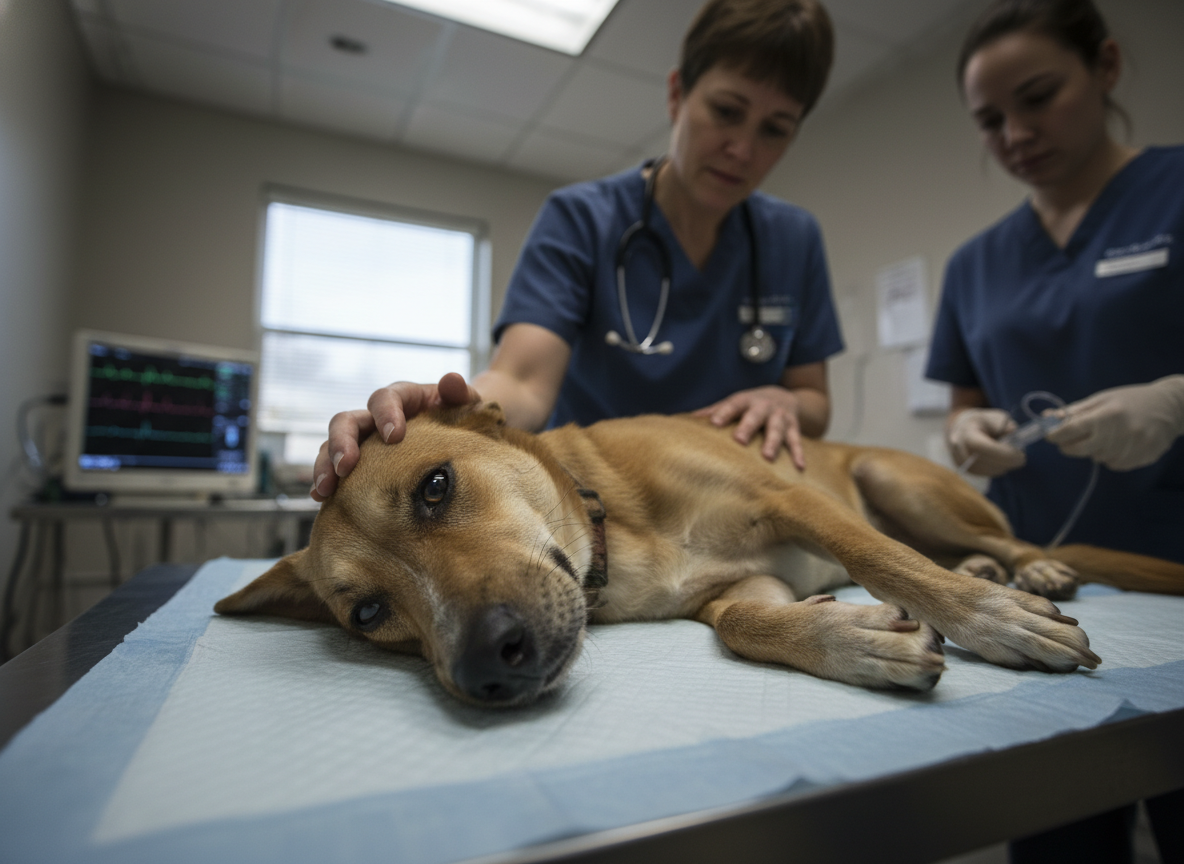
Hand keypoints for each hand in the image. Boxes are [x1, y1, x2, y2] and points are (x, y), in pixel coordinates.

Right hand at [310, 372, 478, 500]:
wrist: (460, 437)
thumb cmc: (462, 419)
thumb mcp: (467, 405)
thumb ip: (460, 394)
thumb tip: (451, 380)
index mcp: (403, 398)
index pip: (386, 397)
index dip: (386, 413)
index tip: (394, 436)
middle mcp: (377, 417)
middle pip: (348, 421)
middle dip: (342, 442)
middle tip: (346, 467)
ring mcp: (365, 440)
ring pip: (333, 445)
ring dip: (325, 465)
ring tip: (324, 490)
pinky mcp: (360, 463)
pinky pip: (335, 468)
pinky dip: (326, 482)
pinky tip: (321, 500)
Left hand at [694, 386, 805, 467]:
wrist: (785, 395)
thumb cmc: (751, 404)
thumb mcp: (735, 402)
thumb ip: (715, 410)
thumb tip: (690, 418)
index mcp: (746, 400)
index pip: (733, 404)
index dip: (724, 412)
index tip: (714, 422)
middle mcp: (764, 406)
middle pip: (756, 416)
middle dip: (748, 427)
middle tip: (740, 440)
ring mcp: (781, 416)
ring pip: (777, 429)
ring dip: (773, 442)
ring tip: (767, 457)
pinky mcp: (794, 427)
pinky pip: (797, 441)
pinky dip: (798, 454)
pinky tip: (799, 467)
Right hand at [947, 408, 1024, 475]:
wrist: (962, 427)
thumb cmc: (983, 421)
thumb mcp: (995, 417)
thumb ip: (1005, 424)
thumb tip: (1012, 431)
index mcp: (966, 433)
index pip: (982, 447)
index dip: (1003, 454)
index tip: (1021, 455)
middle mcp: (960, 449)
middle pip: (986, 462)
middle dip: (1007, 462)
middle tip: (1021, 458)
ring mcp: (961, 461)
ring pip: (987, 470)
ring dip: (1003, 466)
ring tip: (1010, 456)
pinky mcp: (966, 469)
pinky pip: (986, 473)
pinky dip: (997, 469)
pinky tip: (1001, 460)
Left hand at [1045, 375, 1183, 470]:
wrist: (1171, 408)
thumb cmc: (1132, 400)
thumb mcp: (1103, 399)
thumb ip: (1075, 411)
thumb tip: (1046, 417)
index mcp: (1106, 416)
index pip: (1070, 430)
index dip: (1054, 434)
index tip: (1049, 434)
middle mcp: (1118, 435)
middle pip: (1077, 450)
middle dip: (1068, 445)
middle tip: (1073, 437)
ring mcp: (1130, 450)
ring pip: (1095, 457)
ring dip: (1094, 449)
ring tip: (1109, 434)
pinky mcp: (1139, 460)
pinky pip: (1112, 464)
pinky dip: (1110, 455)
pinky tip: (1121, 442)